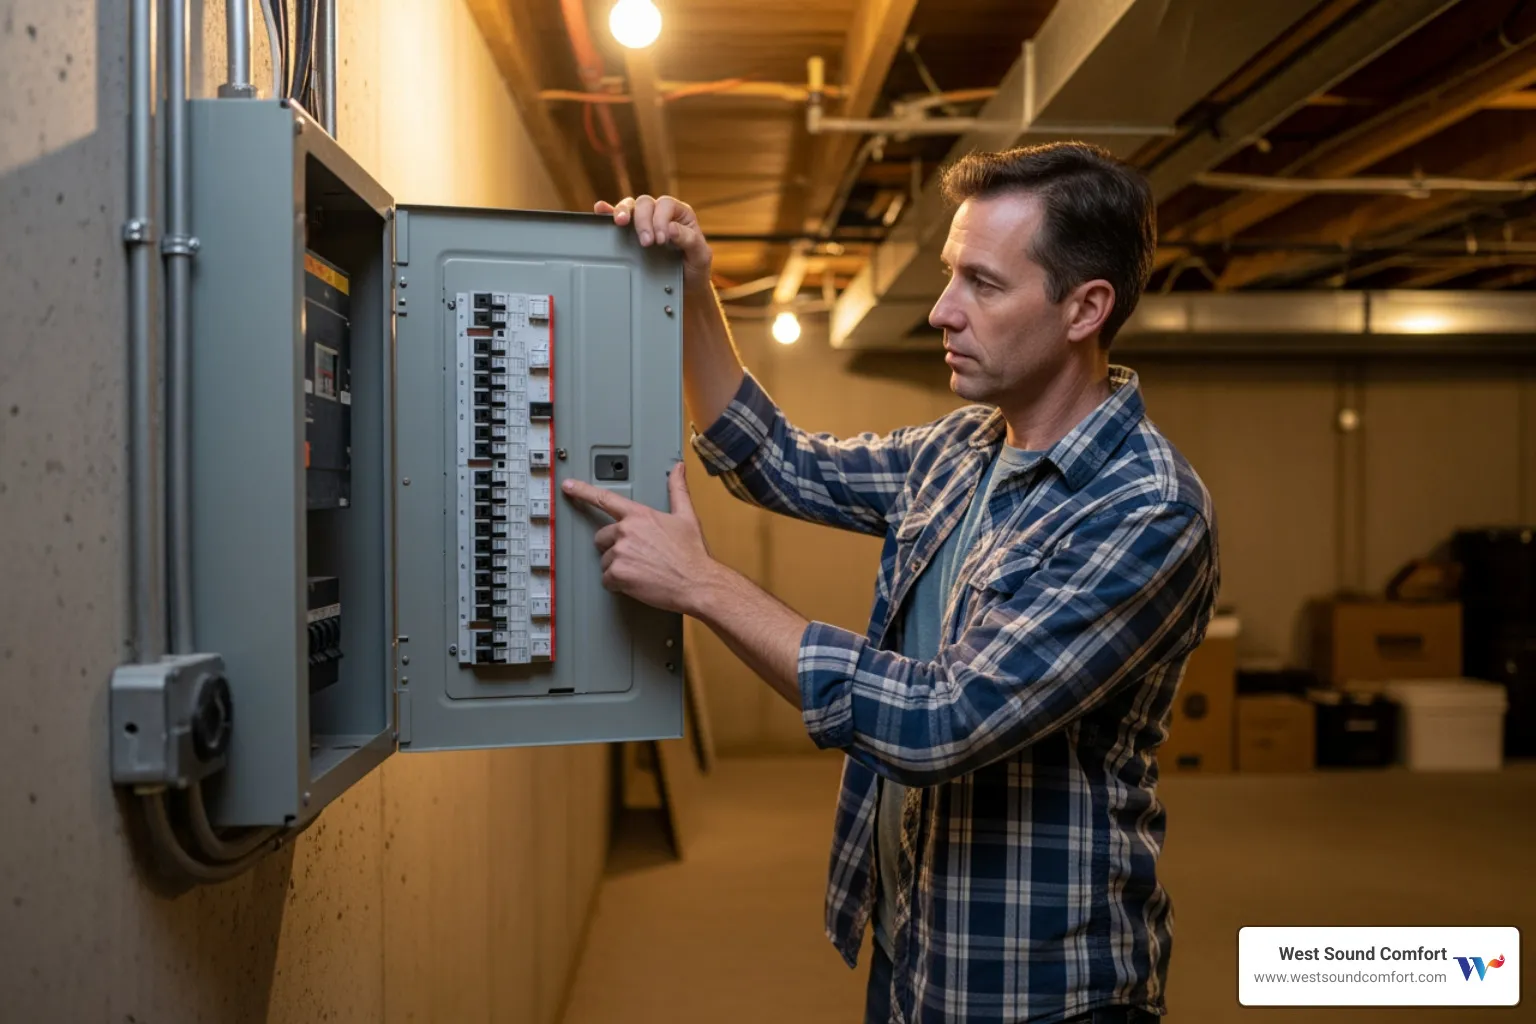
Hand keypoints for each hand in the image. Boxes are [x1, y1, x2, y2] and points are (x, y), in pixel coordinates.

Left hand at [561, 463, 716, 614]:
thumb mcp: (686, 516)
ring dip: (618, 567)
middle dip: (614, 547)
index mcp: (640, 515)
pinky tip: (637, 582)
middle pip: (602, 537)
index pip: (605, 499)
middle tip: (637, 555)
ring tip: (642, 570)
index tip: (568, 486)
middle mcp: (626, 531)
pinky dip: (618, 584)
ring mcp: (620, 552)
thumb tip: (678, 469)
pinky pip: (607, 580)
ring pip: (604, 561)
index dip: (583, 491)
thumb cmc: (692, 553)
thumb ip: (677, 490)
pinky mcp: (618, 574)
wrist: (696, 582)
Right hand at [594, 195, 711, 291]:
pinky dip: (608, 212)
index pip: (666, 204)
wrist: (686, 286)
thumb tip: (671, 228)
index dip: (661, 220)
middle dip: (643, 221)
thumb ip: (690, 240)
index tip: (661, 240)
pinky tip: (600, 210)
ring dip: (623, 212)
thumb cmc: (695, 268)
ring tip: (620, 223)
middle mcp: (661, 213)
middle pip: (646, 203)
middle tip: (646, 243)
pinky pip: (617, 216)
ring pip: (630, 206)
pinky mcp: (631, 232)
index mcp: (680, 214)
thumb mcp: (700, 255)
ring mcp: (645, 221)